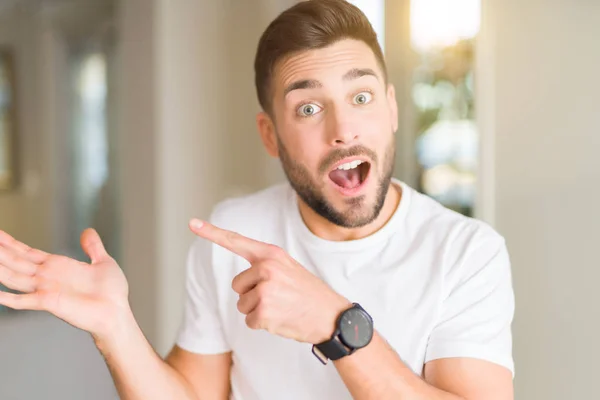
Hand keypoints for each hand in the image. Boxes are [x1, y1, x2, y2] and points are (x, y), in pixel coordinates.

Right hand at [0, 229, 130, 341]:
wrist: (117, 312)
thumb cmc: (112, 292)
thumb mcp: (103, 262)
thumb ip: (93, 247)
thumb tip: (88, 231)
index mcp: (57, 266)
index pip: (27, 252)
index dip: (11, 243)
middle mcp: (47, 277)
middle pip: (15, 261)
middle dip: (0, 251)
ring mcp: (45, 290)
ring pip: (13, 276)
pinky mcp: (48, 302)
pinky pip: (22, 300)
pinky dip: (6, 297)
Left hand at [189, 218, 350, 343]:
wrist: (332, 316)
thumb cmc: (309, 293)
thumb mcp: (289, 268)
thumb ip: (266, 266)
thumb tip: (243, 280)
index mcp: (271, 254)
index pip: (236, 241)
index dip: (212, 232)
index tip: (192, 223)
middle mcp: (266, 268)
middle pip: (237, 285)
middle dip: (252, 295)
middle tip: (278, 297)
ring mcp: (265, 289)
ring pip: (242, 304)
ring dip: (258, 311)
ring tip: (282, 307)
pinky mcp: (264, 311)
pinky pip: (250, 320)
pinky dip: (263, 324)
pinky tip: (281, 319)